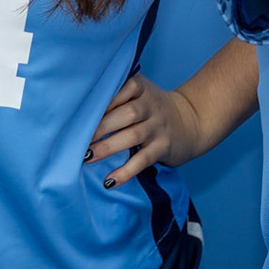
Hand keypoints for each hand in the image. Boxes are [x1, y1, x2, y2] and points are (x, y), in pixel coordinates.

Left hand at [87, 73, 203, 186]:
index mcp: (141, 88)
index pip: (122, 89)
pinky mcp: (163, 148)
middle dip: (101, 126)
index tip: (82, 112)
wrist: (190, 122)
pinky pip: (143, 160)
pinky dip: (126, 171)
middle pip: (126, 114)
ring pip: (132, 136)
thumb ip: (115, 95)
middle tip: (78, 138)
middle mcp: (151, 105)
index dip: (103, 100)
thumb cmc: (151, 108)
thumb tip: (77, 112)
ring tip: (87, 157)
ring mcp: (158, 127)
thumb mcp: (139, 93)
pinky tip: (110, 181)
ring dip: (108, 147)